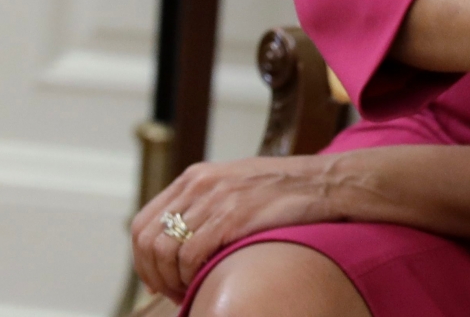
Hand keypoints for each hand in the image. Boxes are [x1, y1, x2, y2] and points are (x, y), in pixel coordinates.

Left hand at [130, 155, 340, 299]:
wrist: (328, 182)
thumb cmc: (287, 191)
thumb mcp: (236, 187)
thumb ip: (205, 206)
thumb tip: (178, 242)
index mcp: (196, 177)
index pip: (141, 223)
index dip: (141, 260)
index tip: (156, 281)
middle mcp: (200, 185)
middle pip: (146, 240)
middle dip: (152, 275)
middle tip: (172, 292)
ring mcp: (216, 199)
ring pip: (165, 251)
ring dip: (171, 281)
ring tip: (190, 292)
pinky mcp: (233, 216)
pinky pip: (191, 256)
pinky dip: (191, 278)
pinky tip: (207, 283)